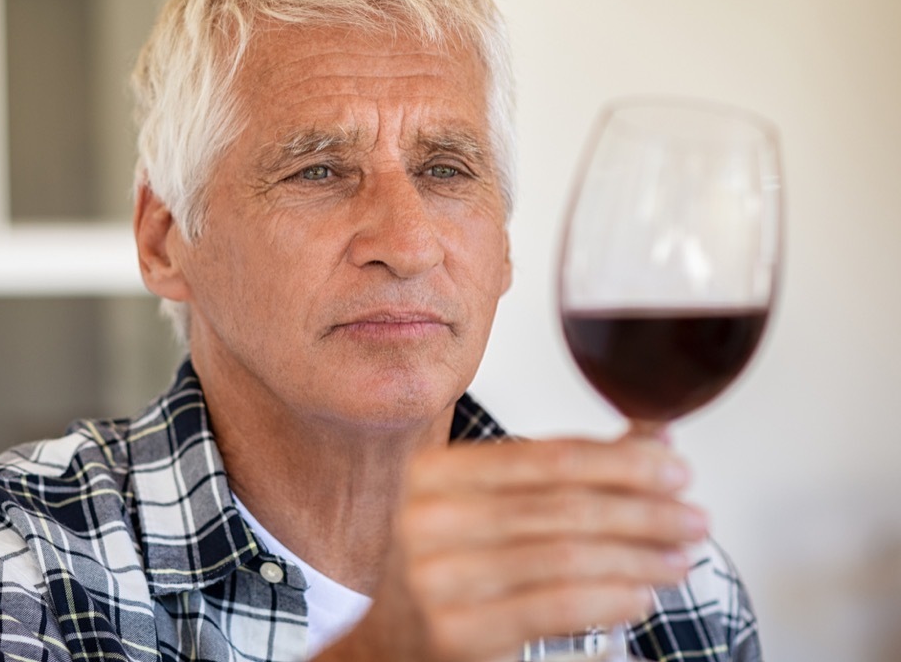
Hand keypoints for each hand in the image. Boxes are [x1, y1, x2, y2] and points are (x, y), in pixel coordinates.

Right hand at [318, 437, 705, 661]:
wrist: (386, 645)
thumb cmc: (449, 568)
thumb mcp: (488, 509)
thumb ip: (561, 473)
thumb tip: (653, 438)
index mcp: (434, 473)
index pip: (545, 457)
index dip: (619, 460)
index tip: (675, 468)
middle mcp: (427, 518)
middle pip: (562, 505)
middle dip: (642, 509)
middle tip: (694, 516)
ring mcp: (437, 577)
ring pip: (566, 556)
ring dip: (638, 557)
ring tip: (681, 559)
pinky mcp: (457, 631)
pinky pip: (554, 607)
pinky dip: (608, 599)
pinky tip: (641, 597)